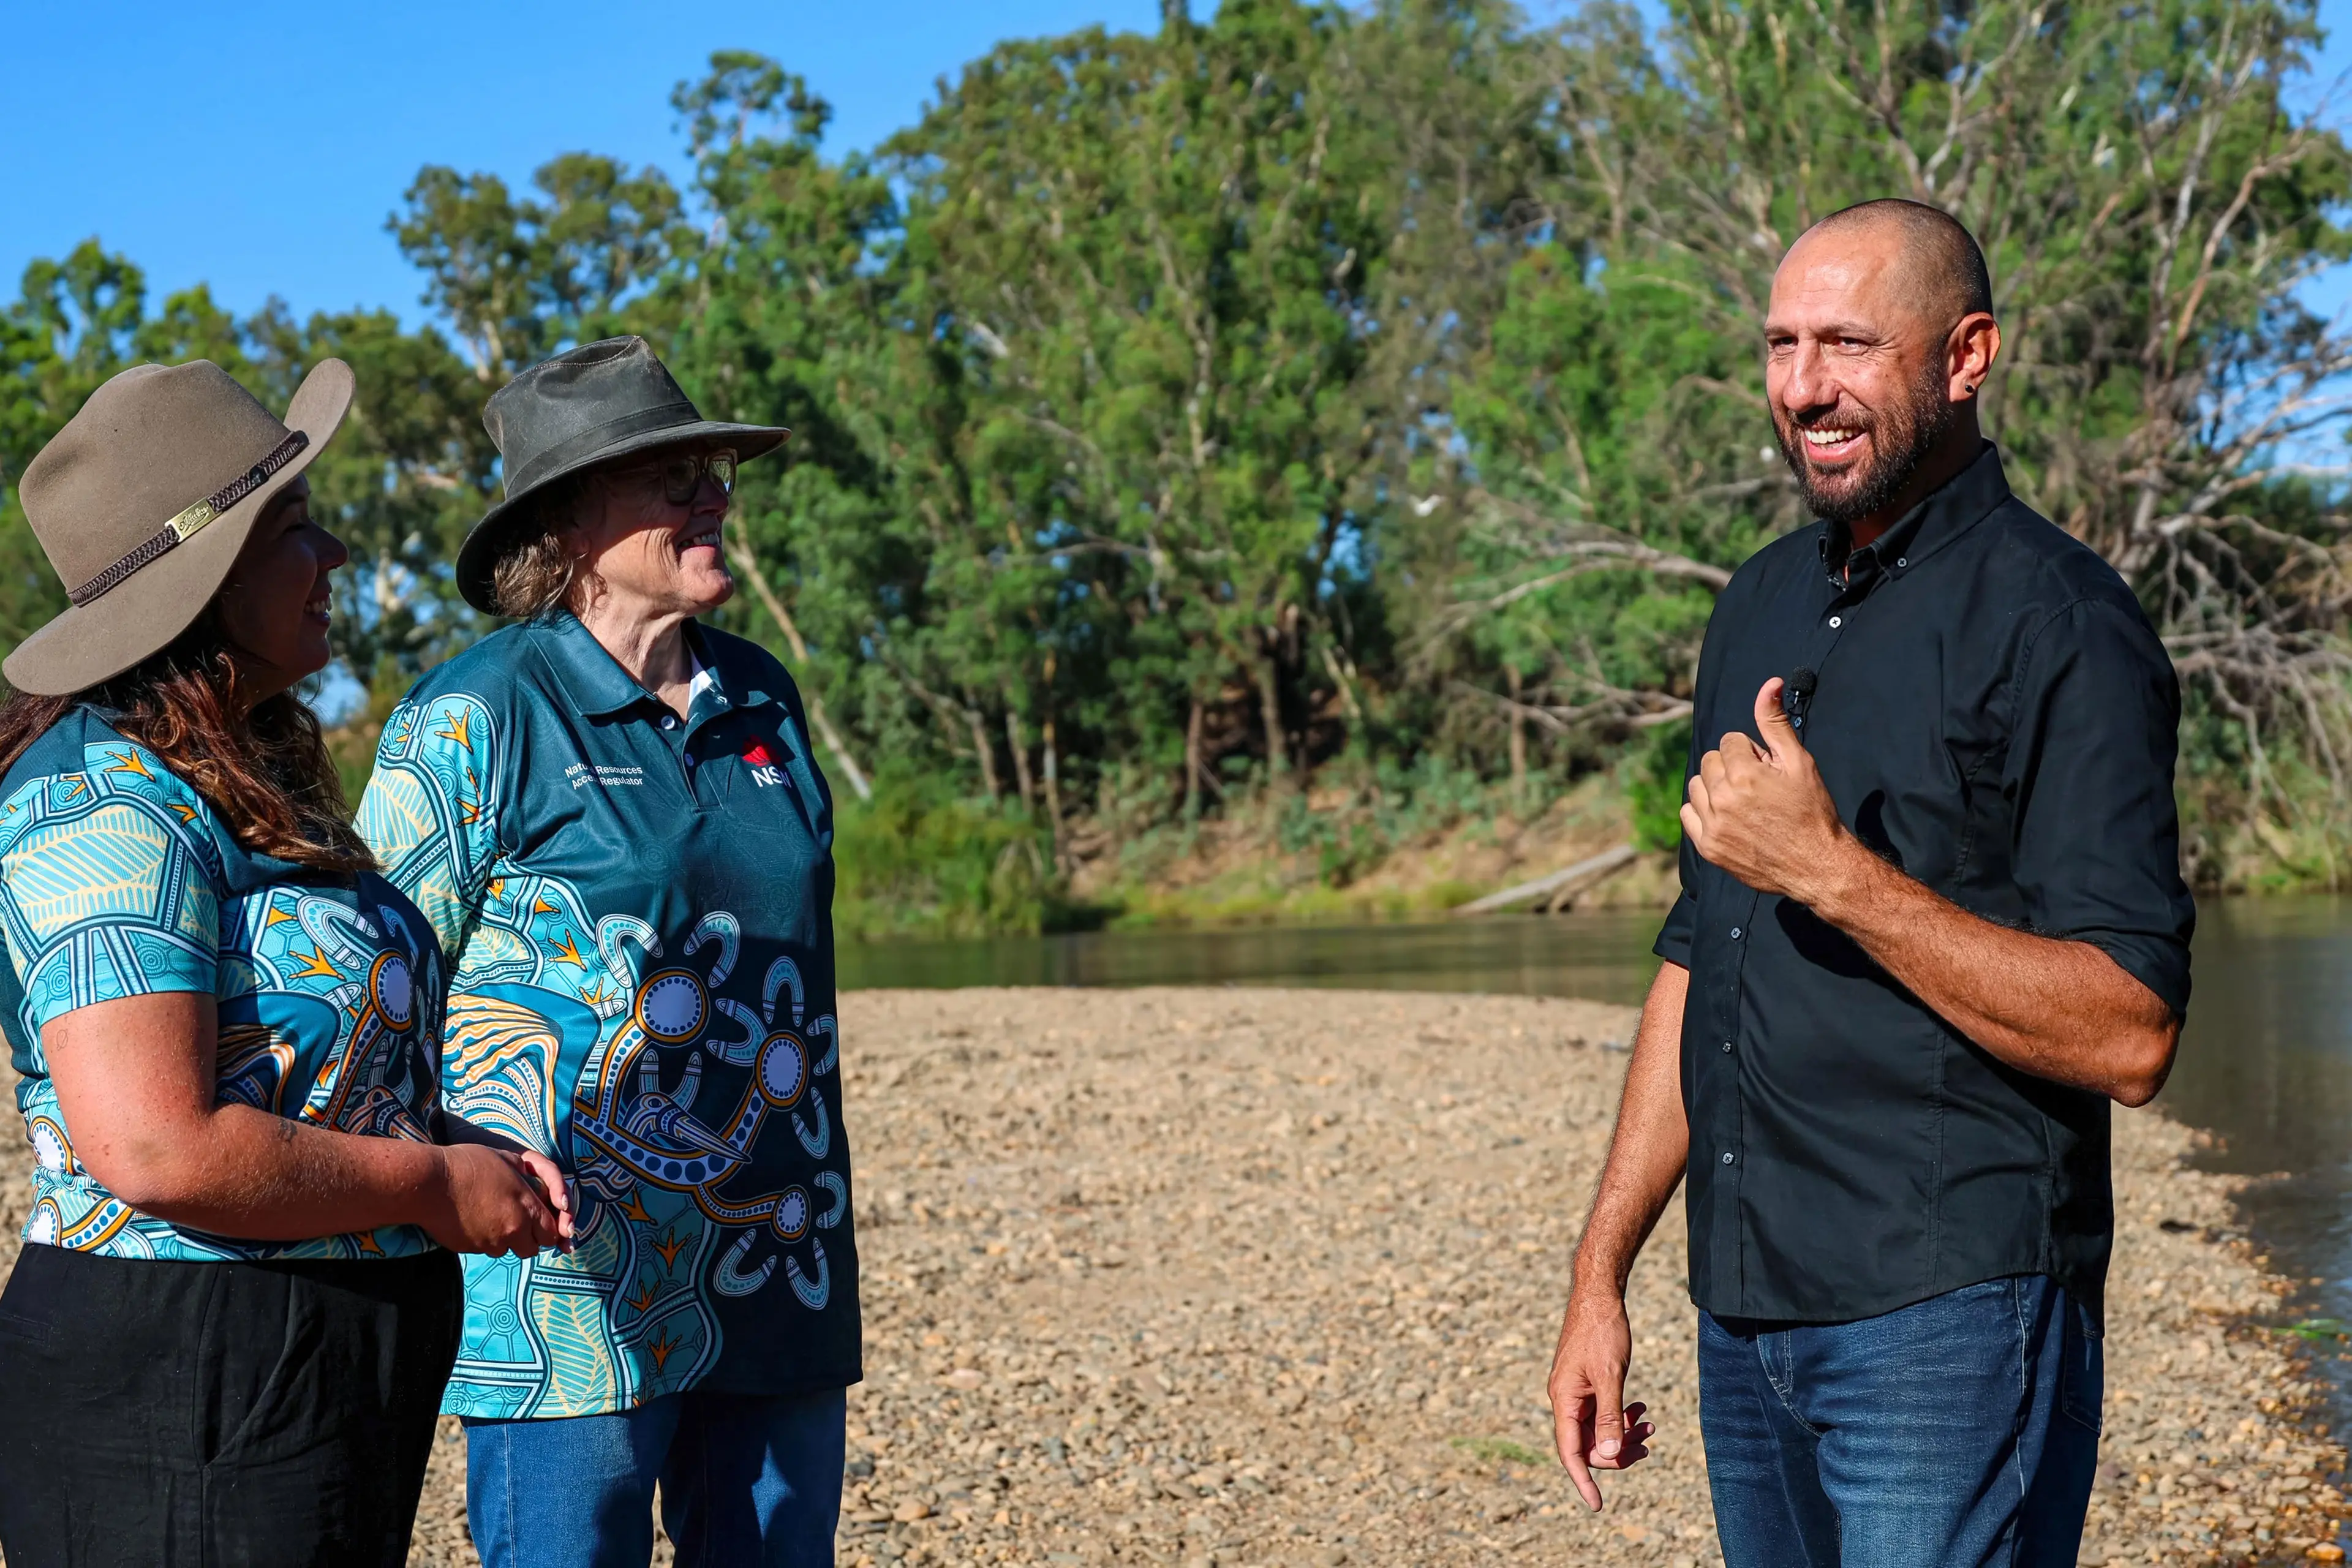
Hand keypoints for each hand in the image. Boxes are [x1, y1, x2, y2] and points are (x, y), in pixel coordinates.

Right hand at [423, 1143, 570, 1256]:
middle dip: (528, 1240)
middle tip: (517, 1224)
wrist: (432, 1182)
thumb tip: (528, 1176)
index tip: (539, 1223)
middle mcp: (513, 1229)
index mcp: (527, 1207)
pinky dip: (482, 1240)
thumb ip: (525, 1174)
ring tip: (491, 1218)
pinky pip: (483, 1249)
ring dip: (504, 1240)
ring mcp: (490, 1242)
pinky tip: (472, 1221)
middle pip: (532, 1249)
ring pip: (506, 1250)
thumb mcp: (507, 1159)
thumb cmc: (469, 1164)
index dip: (547, 1230)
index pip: (551, 1233)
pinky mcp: (469, 1248)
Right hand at [1547, 1290, 1654, 1510]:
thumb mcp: (1611, 1375)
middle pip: (1586, 1444)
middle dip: (1617, 1452)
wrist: (1599, 1296)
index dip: (1583, 1480)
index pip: (1570, 1451)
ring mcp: (1576, 1391)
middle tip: (1647, 1446)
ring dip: (1622, 1434)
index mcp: (1564, 1399)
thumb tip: (1609, 1455)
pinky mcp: (1587, 1383)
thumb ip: (1609, 1416)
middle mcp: (1565, 1399)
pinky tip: (1640, 1410)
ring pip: (1597, 1429)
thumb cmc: (1603, 1331)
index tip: (1597, 1505)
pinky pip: (1602, 1413)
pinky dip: (1621, 1417)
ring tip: (1649, 1428)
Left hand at [1680, 677, 1852, 901]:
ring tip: (1742, 801)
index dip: (1751, 752)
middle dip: (1731, 766)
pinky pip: (1687, 813)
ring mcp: (1713, 825)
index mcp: (1744, 774)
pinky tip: (1726, 815)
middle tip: (1757, 786)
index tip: (1766, 770)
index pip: (1729, 741)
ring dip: (1715, 787)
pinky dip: (1702, 810)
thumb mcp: (1799, 761)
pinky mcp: (1708, 847)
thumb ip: (1776, 722)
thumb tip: (1769, 684)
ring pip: (1696, 786)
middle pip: (1710, 761)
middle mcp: (1723, 798)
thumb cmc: (1812, 810)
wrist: (1816, 864)